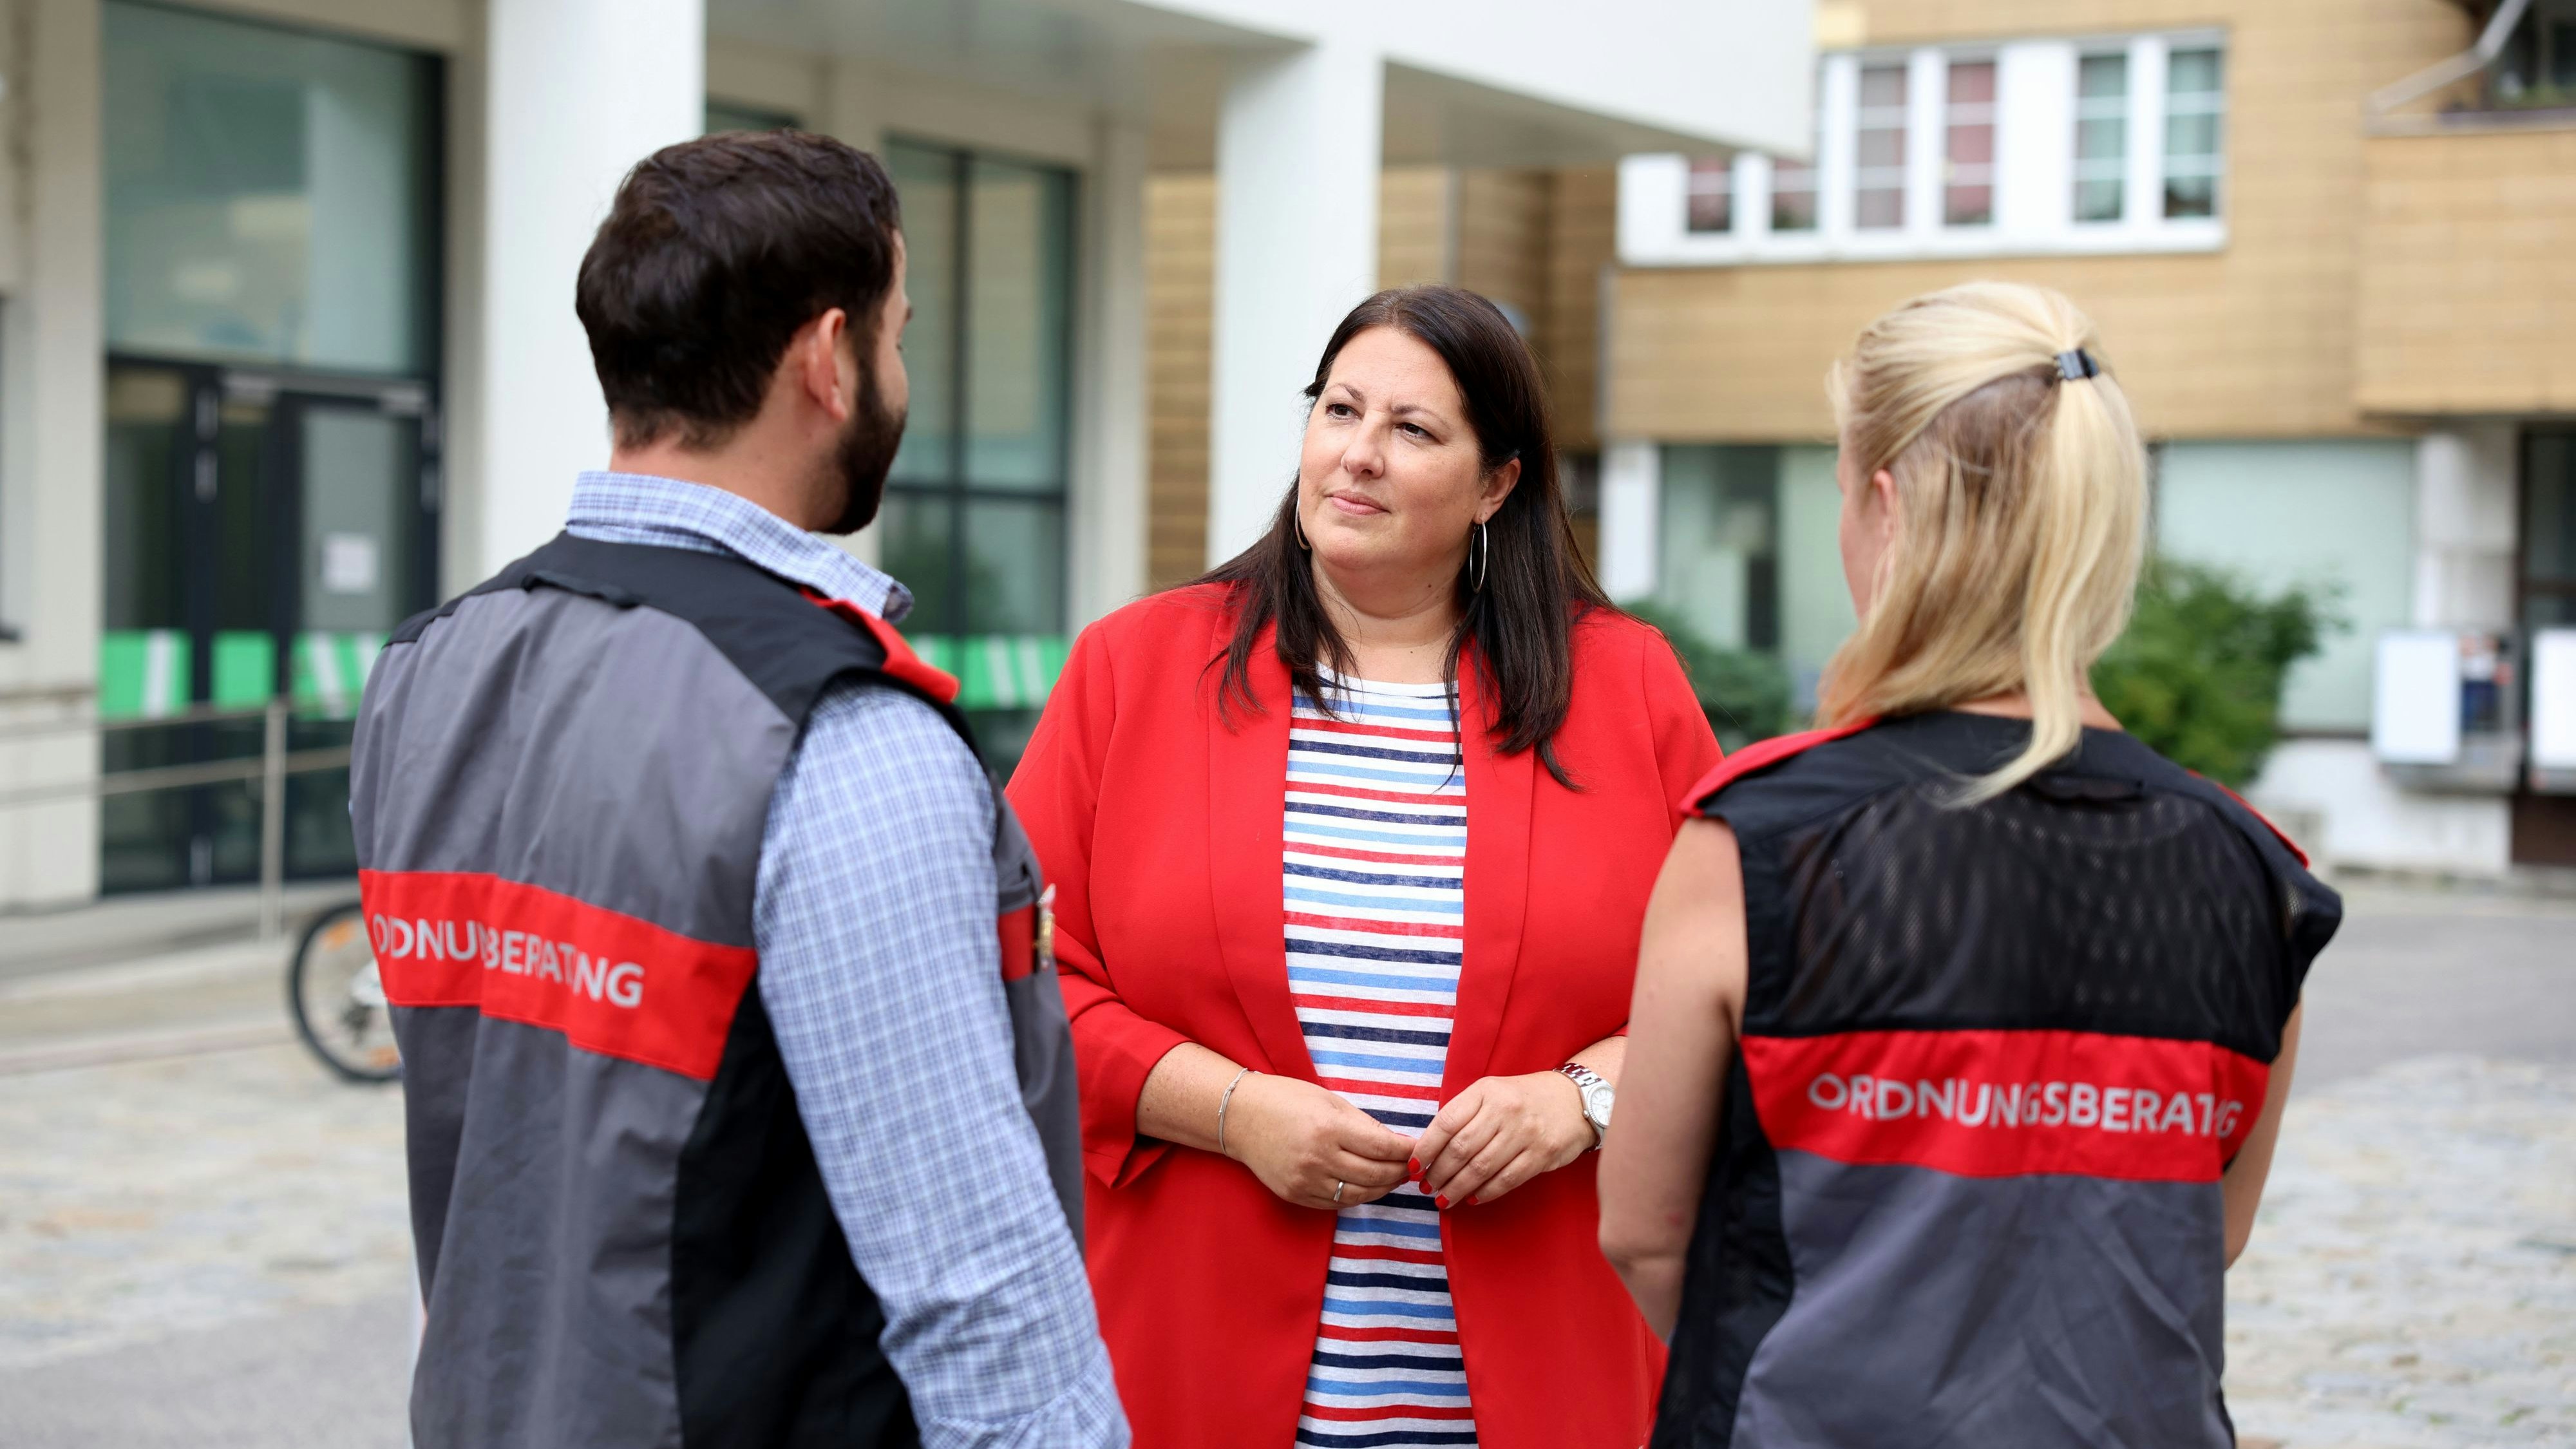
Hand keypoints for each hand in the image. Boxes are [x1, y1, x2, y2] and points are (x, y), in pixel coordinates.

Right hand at [1224, 1073, 1414, 1209]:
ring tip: (1393, 1179)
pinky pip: (1336, 1204)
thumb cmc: (1287, 1100)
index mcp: (1328, 1128)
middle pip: (1374, 1176)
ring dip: (1382, 1189)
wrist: (1240, 1117)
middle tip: (1412, 1168)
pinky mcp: (1296, 1195)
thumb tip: (1396, 1144)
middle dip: (1399, 1173)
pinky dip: (1356, 1197)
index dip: (1405, 1152)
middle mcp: (1318, 1158)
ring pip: (1358, 1196)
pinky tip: (1367, 1187)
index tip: (1418, 1150)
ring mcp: (1305, 1181)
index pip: (1381, 1147)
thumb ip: (1363, 1125)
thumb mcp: (1329, 1101)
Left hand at [1414, 1071, 1594, 1207]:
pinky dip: (1485, 1193)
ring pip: (1481, 1168)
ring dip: (1457, 1188)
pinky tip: (1472, 1199)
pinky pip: (1506, 1179)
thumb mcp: (1492, 1092)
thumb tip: (1430, 1150)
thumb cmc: (1523, 1099)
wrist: (1575, 1099)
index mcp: (1485, 1091)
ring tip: (1443, 1199)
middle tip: (1426, 1188)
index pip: (1446, 1122)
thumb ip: (1464, 1114)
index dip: (1425, 1148)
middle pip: (1460, 1149)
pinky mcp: (1542, 1154)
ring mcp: (1525, 1132)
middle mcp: (1504, 1110)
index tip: (1413, 1167)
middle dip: (1438, 1174)